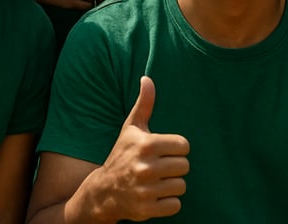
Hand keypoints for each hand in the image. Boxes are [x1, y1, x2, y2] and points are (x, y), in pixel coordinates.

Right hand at [93, 76, 188, 220]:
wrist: (102, 191)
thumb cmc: (122, 154)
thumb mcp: (131, 127)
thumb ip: (144, 103)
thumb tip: (147, 78)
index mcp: (147, 145)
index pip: (184, 146)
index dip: (177, 148)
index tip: (165, 150)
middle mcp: (146, 167)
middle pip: (184, 166)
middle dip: (175, 167)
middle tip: (162, 167)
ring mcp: (146, 190)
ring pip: (181, 186)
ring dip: (172, 185)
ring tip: (158, 180)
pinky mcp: (147, 209)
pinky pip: (175, 205)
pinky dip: (169, 202)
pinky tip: (156, 195)